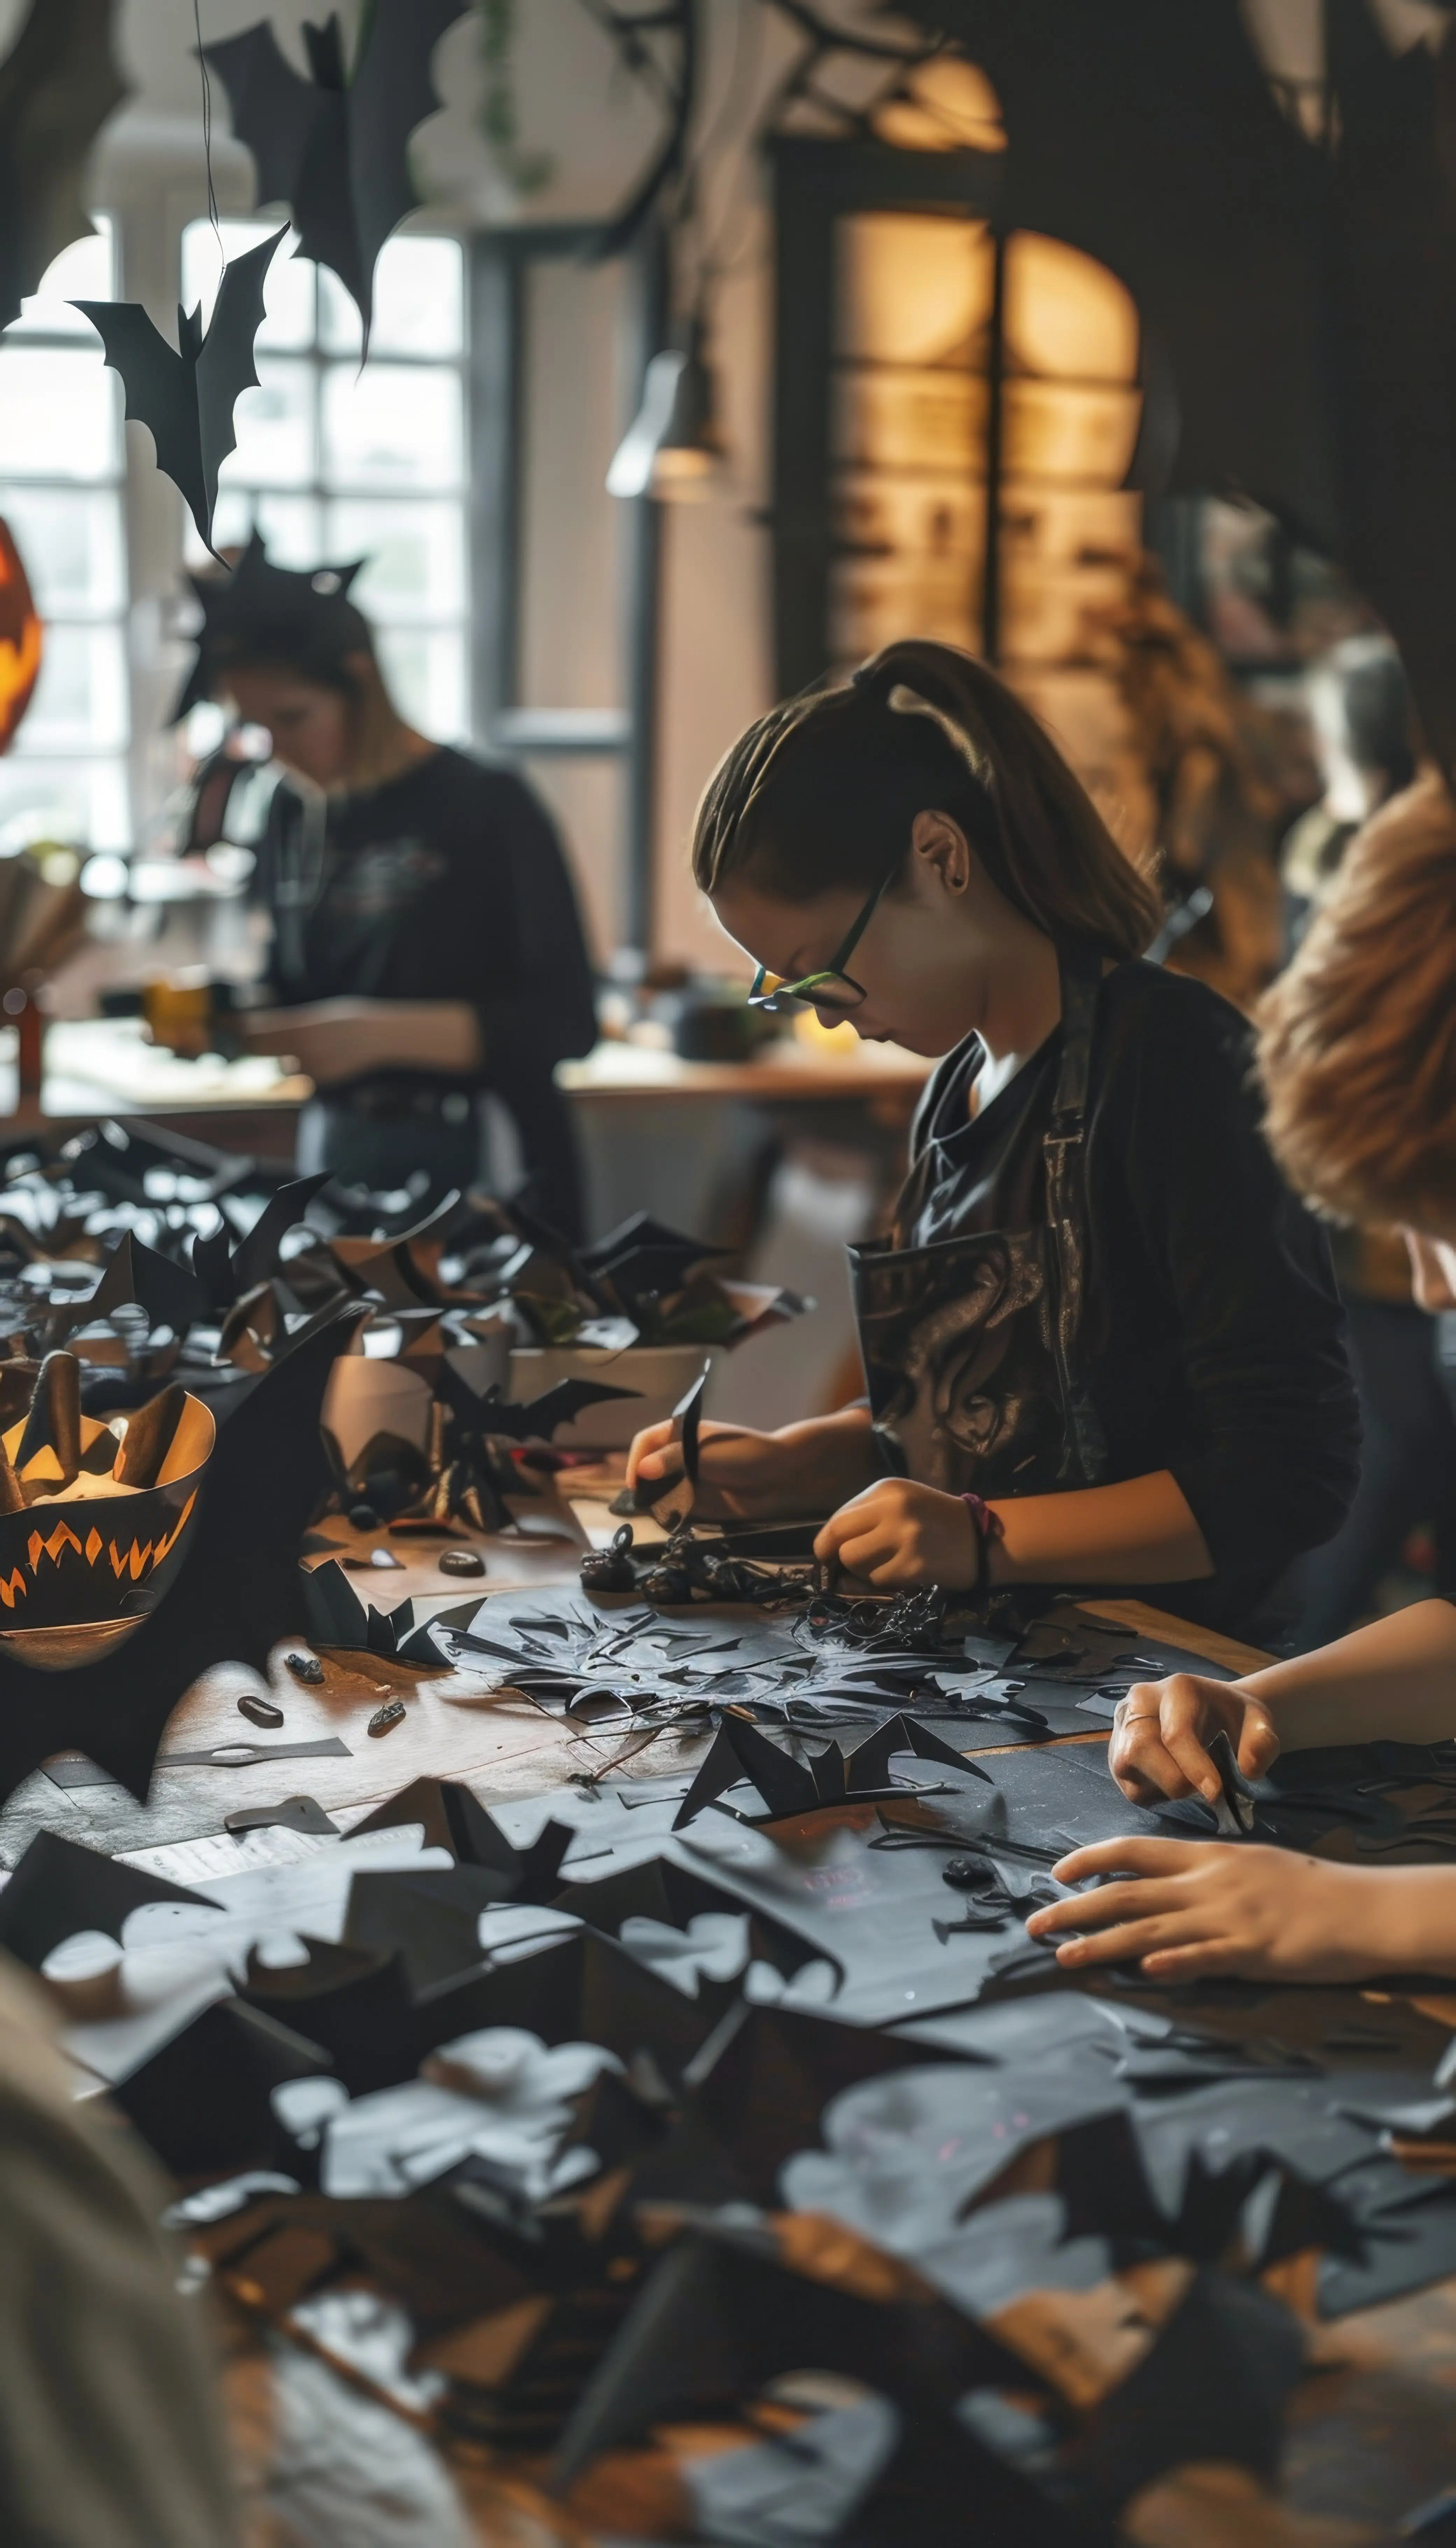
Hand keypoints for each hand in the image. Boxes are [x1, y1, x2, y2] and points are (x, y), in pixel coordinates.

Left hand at [243, 998, 479, 1084]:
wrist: (379, 1036)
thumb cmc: (346, 1019)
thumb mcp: (312, 1015)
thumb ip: (284, 1024)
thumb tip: (253, 1028)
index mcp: (297, 1026)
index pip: (254, 1030)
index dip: (235, 1028)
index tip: (221, 1024)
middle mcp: (299, 1048)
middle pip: (259, 1049)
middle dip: (250, 1044)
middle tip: (244, 1039)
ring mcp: (310, 1066)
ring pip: (282, 1065)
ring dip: (284, 1059)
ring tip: (307, 1046)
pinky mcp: (320, 1080)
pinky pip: (301, 1075)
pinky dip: (304, 1068)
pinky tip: (321, 1057)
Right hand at [626, 1418, 788, 1520]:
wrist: (779, 1476)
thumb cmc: (744, 1454)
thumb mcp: (705, 1453)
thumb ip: (673, 1460)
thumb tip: (642, 1470)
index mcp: (679, 1434)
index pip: (645, 1442)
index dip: (636, 1459)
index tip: (636, 1482)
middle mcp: (679, 1456)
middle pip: (647, 1467)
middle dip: (641, 1483)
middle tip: (640, 1501)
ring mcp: (687, 1479)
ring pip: (657, 1489)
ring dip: (653, 1500)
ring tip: (654, 1511)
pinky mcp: (696, 1500)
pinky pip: (673, 1507)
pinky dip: (668, 1513)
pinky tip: (669, 1518)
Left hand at [812, 1477, 978, 1589]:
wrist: (981, 1538)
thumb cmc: (934, 1520)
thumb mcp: (899, 1504)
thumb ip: (864, 1518)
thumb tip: (827, 1547)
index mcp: (886, 1490)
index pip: (838, 1519)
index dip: (827, 1542)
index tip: (829, 1554)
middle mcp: (893, 1509)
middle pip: (840, 1541)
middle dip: (838, 1558)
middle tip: (850, 1567)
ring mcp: (905, 1537)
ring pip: (854, 1562)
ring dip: (861, 1572)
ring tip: (883, 1566)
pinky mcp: (915, 1565)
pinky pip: (878, 1580)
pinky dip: (883, 1582)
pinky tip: (901, 1573)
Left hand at [1026, 1837, 1390, 1982]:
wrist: (1362, 1907)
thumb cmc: (1307, 1888)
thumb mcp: (1250, 1865)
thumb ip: (1207, 1873)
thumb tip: (1169, 1883)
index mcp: (1207, 1858)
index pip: (1135, 1851)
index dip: (1090, 1860)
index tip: (1056, 1873)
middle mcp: (1208, 1884)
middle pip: (1127, 1893)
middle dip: (1075, 1909)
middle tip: (1033, 1923)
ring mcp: (1227, 1918)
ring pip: (1151, 1929)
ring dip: (1102, 1944)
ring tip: (1063, 1957)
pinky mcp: (1251, 1952)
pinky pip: (1203, 1958)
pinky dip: (1172, 1963)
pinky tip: (1142, 1971)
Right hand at [1109, 1672, 1279, 1807]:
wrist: (1212, 1712)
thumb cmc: (1233, 1717)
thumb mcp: (1258, 1721)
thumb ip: (1262, 1742)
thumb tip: (1248, 1770)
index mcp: (1177, 1689)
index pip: (1176, 1733)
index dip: (1194, 1767)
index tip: (1215, 1793)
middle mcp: (1140, 1702)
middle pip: (1140, 1749)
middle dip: (1174, 1780)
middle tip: (1205, 1791)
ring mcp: (1122, 1727)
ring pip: (1127, 1767)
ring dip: (1162, 1787)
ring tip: (1190, 1784)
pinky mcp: (1117, 1753)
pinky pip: (1130, 1784)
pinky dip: (1155, 1794)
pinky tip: (1175, 1784)